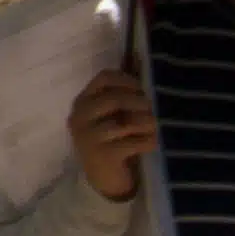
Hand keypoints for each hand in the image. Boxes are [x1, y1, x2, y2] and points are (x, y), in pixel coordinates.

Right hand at [69, 66, 156, 200]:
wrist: (104, 179)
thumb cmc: (113, 140)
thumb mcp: (114, 114)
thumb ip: (123, 91)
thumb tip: (140, 56)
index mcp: (83, 102)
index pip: (104, 78)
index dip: (128, 80)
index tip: (142, 89)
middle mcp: (80, 117)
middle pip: (115, 99)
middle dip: (140, 103)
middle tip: (152, 111)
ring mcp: (88, 138)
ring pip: (124, 123)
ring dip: (146, 123)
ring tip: (154, 127)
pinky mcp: (101, 157)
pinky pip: (130, 143)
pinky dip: (147, 141)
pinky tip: (152, 143)